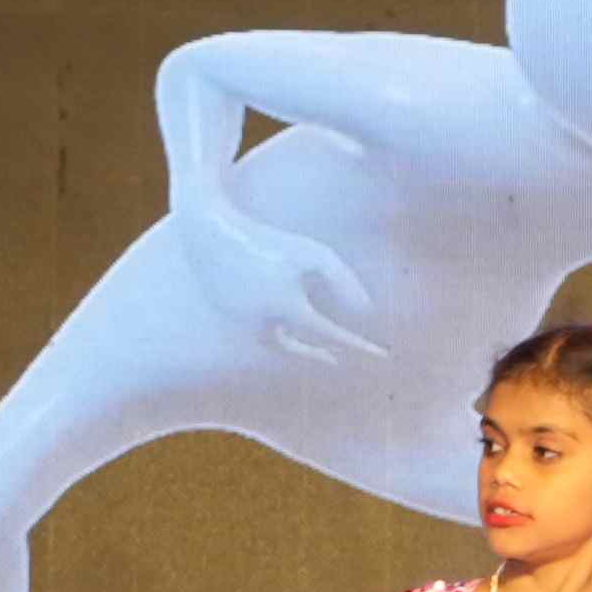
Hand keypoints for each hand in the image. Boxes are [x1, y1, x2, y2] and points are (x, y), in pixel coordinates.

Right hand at [184, 206, 383, 364]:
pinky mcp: (228, 314)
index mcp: (287, 309)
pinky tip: (285, 319)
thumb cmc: (267, 240)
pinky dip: (276, 330)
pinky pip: (258, 329)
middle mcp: (263, 324)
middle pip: (299, 351)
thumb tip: (365, 312)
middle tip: (339, 359)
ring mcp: (242, 322)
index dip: (359, 346)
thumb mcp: (314, 253)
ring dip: (296, 347)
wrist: (209, 232)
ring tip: (312, 344)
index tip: (382, 356)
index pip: (332, 336)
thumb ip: (343, 281)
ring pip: (276, 344)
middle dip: (320, 355)